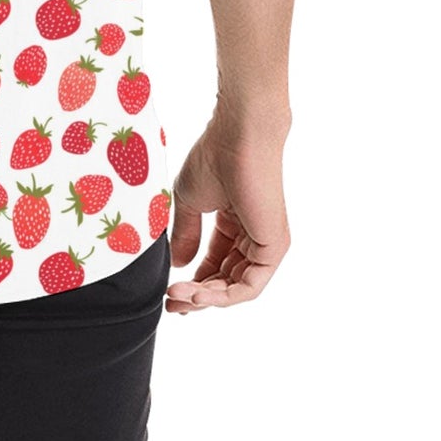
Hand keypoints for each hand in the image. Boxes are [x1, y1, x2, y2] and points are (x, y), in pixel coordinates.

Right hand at [165, 109, 290, 313]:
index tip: (167, 293)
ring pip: (236, 288)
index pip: (216, 265)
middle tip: (170, 304)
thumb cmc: (213, 158)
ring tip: (176, 297)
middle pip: (226, 281)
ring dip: (205, 298)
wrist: (237, 137)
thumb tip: (178, 265)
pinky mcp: (273, 248)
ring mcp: (265, 244)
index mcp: (235, 225)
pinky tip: (196, 293)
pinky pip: (249, 286)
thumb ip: (186, 234)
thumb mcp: (189, 202)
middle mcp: (253, 238)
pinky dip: (222, 295)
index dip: (193, 283)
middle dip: (196, 296)